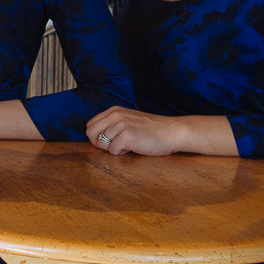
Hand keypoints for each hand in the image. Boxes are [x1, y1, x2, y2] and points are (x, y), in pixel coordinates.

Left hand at [88, 107, 237, 156]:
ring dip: (114, 148)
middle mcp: (115, 115)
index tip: (109, 141)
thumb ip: (113, 124)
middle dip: (100, 143)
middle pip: (91, 133)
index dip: (97, 136)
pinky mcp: (127, 136)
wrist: (173, 132)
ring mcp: (120, 125)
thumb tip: (96, 136)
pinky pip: (113, 151)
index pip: (90, 125)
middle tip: (115, 146)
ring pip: (102, 144)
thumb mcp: (129, 119)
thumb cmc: (152, 129)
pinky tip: (134, 147)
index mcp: (114, 110)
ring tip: (129, 144)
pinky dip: (122, 152)